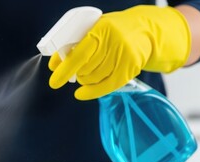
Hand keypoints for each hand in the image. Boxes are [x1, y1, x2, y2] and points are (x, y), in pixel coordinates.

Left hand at [48, 5, 190, 99]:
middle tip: (74, 72)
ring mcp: (124, 56)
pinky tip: (82, 93)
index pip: (79, 54)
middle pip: (86, 69)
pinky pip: (107, 86)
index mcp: (101, 30)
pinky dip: (92, 92)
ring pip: (94, 78)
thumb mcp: (93, 30)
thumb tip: (54, 64)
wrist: (145, 30)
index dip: (65, 69)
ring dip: (85, 80)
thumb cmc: (112, 30)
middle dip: (76, 73)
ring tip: (85, 74)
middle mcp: (114, 42)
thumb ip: (74, 44)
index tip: (54, 81)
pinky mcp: (131, 68)